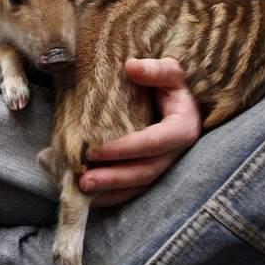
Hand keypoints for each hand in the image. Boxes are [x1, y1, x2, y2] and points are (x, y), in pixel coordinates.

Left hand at [79, 57, 200, 206]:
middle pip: (144, 171)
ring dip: (110, 191)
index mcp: (182, 128)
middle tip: (83, 180)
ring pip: (137, 185)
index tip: (94, 150)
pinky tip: (90, 197)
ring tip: (82, 190)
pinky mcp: (151, 172)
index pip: (152, 143)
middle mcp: (174, 153)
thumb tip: (131, 66)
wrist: (176, 96)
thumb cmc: (169, 83)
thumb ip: (155, 70)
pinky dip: (112, 195)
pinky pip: (133, 190)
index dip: (124, 149)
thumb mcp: (169, 72)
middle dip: (113, 178)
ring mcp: (164, 166)